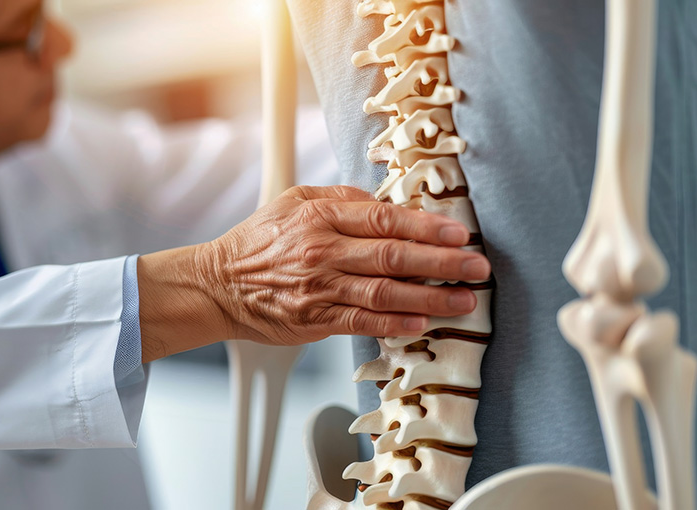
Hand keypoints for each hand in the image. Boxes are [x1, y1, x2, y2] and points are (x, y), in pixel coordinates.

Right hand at [138, 185, 490, 360]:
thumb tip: (386, 201)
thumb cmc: (259, 242)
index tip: (460, 231)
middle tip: (477, 266)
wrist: (219, 284)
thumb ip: (341, 197)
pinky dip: (394, 324)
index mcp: (320, 217)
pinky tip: (421, 323)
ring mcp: (319, 288)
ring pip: (384, 292)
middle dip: (442, 261)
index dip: (427, 225)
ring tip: (464, 300)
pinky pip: (361, 322)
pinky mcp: (314, 320)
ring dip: (430, 296)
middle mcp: (322, 251)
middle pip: (393, 254)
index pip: (385, 218)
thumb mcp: (294, 200)